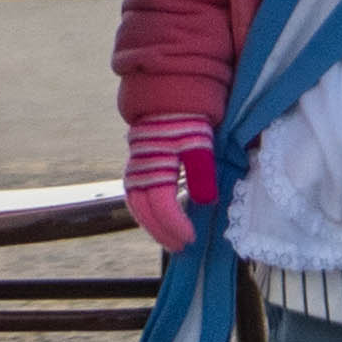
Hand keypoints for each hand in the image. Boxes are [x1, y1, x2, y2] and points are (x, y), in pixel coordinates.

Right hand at [123, 116, 218, 252]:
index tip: (191, 238)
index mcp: (156, 165)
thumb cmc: (187, 118)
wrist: (168, 93)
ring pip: (137, 204)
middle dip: (161, 232)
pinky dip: (148, 211)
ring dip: (153, 225)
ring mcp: (137, 168)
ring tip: (171, 239)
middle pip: (144, 210)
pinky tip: (162, 218)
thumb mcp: (200, 142)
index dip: (175, 225)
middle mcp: (140, 169)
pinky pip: (138, 195)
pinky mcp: (139, 166)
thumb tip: (205, 202)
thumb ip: (201, 171)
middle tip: (181, 247)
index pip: (161, 204)